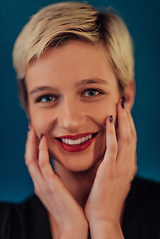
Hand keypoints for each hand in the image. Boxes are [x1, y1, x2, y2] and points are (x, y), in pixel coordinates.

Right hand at [25, 128, 87, 238]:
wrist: (74, 227)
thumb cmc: (71, 209)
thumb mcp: (61, 192)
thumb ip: (57, 181)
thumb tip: (60, 172)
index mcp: (42, 184)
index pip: (34, 162)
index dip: (33, 147)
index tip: (36, 134)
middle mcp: (39, 183)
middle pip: (29, 158)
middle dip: (29, 142)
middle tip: (31, 127)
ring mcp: (43, 184)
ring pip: (31, 159)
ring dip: (32, 143)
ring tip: (34, 129)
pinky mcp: (50, 185)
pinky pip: (42, 165)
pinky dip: (41, 151)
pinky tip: (43, 140)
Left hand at [85, 100, 136, 237]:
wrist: (103, 218)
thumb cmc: (105, 200)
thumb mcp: (114, 181)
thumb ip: (116, 168)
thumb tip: (114, 159)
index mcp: (127, 166)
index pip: (130, 140)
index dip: (128, 125)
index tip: (123, 113)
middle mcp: (127, 164)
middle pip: (131, 135)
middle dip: (127, 118)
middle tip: (122, 103)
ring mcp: (120, 166)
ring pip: (125, 137)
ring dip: (123, 120)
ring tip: (119, 105)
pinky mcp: (110, 169)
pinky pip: (112, 146)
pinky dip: (112, 132)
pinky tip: (109, 120)